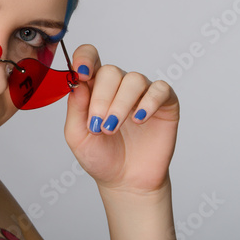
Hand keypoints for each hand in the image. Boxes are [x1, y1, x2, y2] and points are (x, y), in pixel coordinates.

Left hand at [64, 45, 178, 193]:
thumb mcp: (77, 135)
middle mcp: (117, 86)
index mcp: (93, 88)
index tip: (81, 74)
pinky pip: (160, 89)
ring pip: (134, 80)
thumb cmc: (100, 156)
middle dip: (102, 98)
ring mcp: (141, 94)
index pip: (90, 58)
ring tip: (112, 128)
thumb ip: (75, 108)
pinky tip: (139, 119)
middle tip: (98, 125)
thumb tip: (77, 83)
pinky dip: (149, 102)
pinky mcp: (164, 103)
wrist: (125, 181)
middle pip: (110, 71)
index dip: (85, 58)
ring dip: (121, 104)